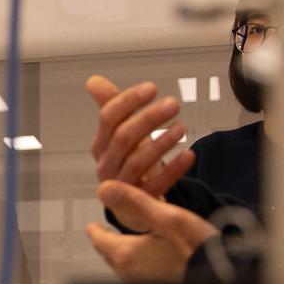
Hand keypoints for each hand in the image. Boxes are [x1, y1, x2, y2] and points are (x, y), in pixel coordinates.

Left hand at [84, 181, 218, 283]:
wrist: (224, 282)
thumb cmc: (200, 253)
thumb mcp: (168, 218)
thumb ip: (136, 203)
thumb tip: (105, 189)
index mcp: (128, 254)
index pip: (99, 240)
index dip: (95, 230)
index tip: (92, 226)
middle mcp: (130, 274)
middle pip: (110, 255)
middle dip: (107, 242)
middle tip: (107, 233)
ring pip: (123, 267)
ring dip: (123, 254)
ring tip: (127, 244)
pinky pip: (138, 277)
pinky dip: (137, 265)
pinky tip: (149, 261)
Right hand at [86, 76, 193, 196]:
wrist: (134, 201)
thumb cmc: (128, 161)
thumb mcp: (119, 133)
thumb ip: (111, 106)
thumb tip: (93, 81)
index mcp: (100, 145)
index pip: (109, 118)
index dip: (129, 101)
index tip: (152, 88)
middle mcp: (106, 164)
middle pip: (123, 138)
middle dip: (148, 118)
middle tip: (173, 104)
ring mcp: (122, 185)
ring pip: (137, 162)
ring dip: (161, 142)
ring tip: (182, 127)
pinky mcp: (140, 202)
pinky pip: (157, 185)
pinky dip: (174, 169)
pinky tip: (189, 154)